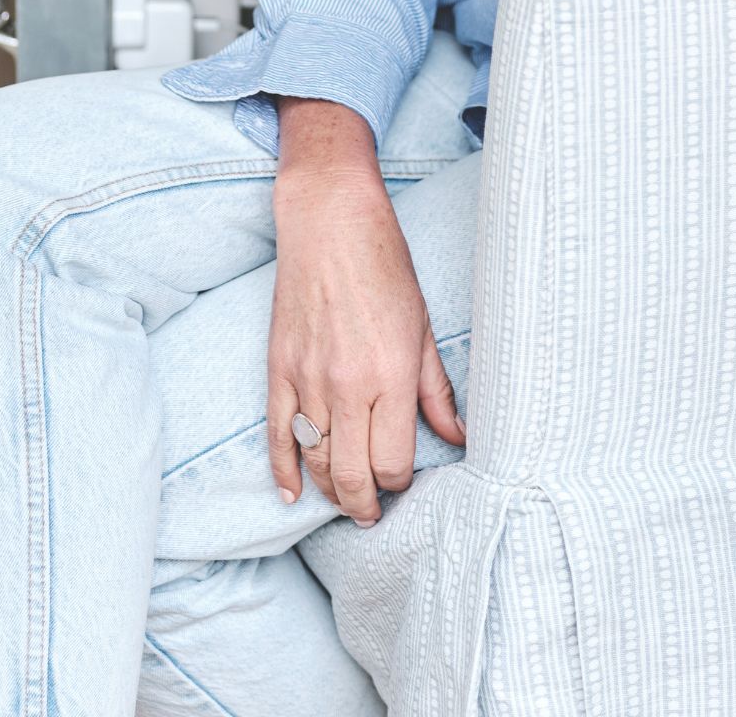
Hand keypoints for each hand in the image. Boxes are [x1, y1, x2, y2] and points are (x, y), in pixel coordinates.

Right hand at [267, 102, 464, 524]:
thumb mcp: (424, 325)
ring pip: (315, 460)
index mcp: (392, 374)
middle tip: (372, 515)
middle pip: (352, 474)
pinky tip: (293, 493)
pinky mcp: (279, 367)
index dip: (400, 481)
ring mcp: (309, 378)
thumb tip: (457, 437)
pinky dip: (283, 470)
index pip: (393, 460)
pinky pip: (278, 434)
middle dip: (364, 504)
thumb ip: (437, 389)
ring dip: (330, 491)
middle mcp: (349, 384)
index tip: (403, 480)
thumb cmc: (385, 265)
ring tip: (345, 502)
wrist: (330, 220)